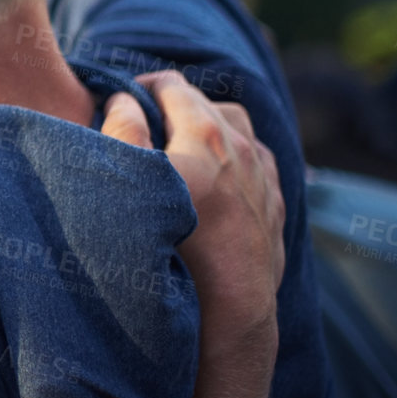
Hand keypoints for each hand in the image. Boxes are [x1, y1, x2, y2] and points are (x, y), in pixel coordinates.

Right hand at [103, 72, 284, 341]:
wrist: (226, 311)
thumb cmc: (171, 246)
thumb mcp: (131, 182)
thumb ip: (122, 131)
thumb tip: (123, 101)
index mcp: (204, 134)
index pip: (171, 86)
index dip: (141, 87)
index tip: (120, 102)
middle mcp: (242, 149)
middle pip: (207, 103)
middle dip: (175, 106)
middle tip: (145, 125)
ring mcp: (264, 178)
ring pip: (240, 130)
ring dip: (211, 128)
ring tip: (184, 148)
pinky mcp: (276, 208)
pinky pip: (259, 163)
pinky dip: (236, 157)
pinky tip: (219, 178)